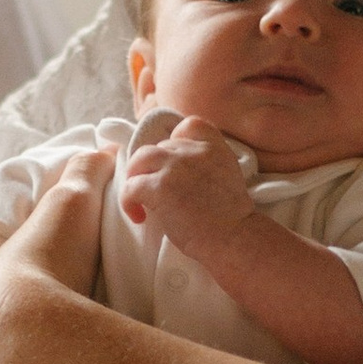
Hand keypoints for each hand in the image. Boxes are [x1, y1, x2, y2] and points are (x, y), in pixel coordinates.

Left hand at [120, 114, 256, 249]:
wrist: (234, 238)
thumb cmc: (231, 220)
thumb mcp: (229, 177)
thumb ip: (209, 164)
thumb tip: (181, 171)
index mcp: (215, 148)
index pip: (190, 125)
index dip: (176, 141)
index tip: (174, 163)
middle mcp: (195, 151)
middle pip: (160, 146)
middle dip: (154, 168)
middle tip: (153, 189)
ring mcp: (176, 166)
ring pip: (140, 159)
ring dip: (135, 177)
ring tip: (139, 198)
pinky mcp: (161, 187)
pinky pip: (131, 186)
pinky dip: (129, 202)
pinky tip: (139, 216)